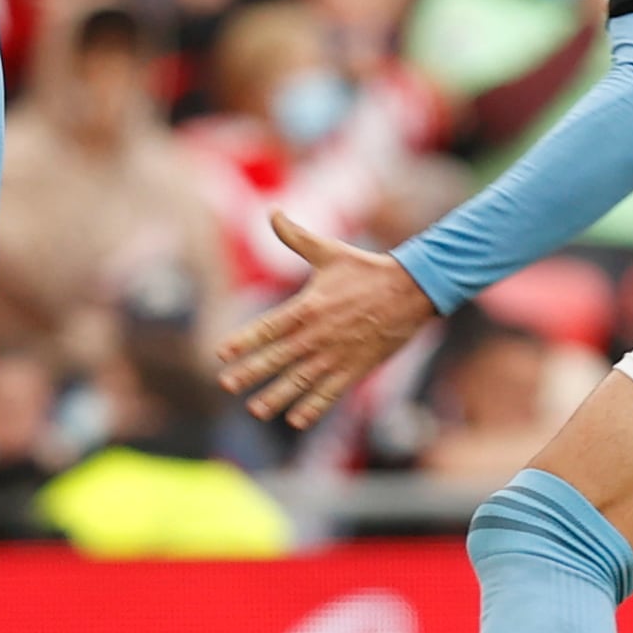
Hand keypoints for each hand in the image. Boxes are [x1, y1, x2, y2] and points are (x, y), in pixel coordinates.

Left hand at [216, 210, 436, 429]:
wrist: (411, 290)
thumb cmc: (366, 269)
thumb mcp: (329, 251)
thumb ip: (296, 236)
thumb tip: (273, 211)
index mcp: (307, 307)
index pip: (266, 328)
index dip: (242, 341)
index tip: (220, 353)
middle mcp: (317, 335)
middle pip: (277, 358)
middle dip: (250, 373)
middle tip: (226, 385)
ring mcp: (336, 355)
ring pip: (300, 381)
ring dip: (276, 397)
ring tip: (255, 410)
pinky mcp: (356, 369)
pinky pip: (330, 393)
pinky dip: (313, 407)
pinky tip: (296, 421)